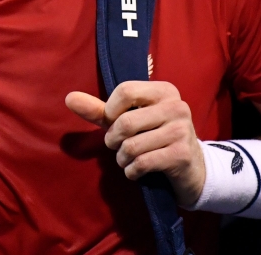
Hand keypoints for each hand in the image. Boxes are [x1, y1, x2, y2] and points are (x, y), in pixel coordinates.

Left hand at [65, 81, 204, 206]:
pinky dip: (132, 171)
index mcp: (164, 90)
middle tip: (118, 146)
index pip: (125, 91)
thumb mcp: (128, 119)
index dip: (110, 111)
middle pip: (125, 122)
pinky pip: (142, 163)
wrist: (191, 167)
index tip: (112, 123)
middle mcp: (177, 106)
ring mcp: (182, 130)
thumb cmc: (153, 137)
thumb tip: (69, 98)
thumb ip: (99, 110)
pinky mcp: (182, 154)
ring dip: (122, 159)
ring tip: (127, 159)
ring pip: (132, 146)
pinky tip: (136, 170)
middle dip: (113, 140)